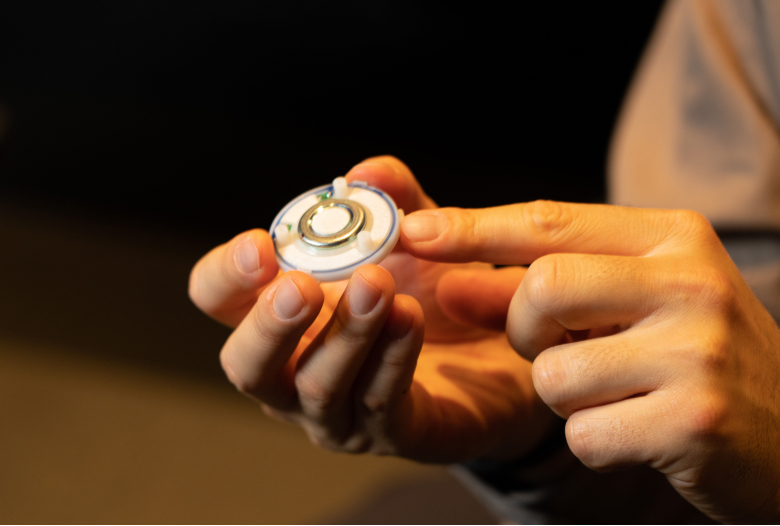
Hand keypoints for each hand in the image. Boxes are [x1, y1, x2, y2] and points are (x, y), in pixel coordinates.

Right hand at [188, 157, 554, 463]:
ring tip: (377, 286)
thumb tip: (366, 172)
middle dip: (268, 325)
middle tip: (300, 285)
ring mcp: (336, 412)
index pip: (218, 299)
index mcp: (279, 314)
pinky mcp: (391, 433)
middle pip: (245, 365)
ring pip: (317, 386)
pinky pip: (381, 400)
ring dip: (345, 333)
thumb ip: (389, 202)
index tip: (261, 246)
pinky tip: (410, 318)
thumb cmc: (432, 291)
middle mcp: (292, 370)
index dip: (226, 274)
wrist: (499, 348)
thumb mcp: (412, 237)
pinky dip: (393, 356)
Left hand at [400, 200, 779, 521]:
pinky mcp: (694, 419)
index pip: (550, 221)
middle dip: (523, 328)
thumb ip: (536, 289)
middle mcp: (690, 282)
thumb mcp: (626, 304)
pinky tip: (639, 429)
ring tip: (617, 391)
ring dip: (563, 394)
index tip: (412, 231)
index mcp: (672, 238)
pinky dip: (592, 437)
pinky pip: (583, 432)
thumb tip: (447, 284)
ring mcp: (697, 351)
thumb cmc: (693, 356)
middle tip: (554, 345)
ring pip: (553, 372)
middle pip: (542, 289)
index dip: (473, 228)